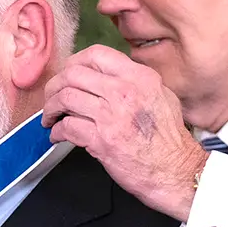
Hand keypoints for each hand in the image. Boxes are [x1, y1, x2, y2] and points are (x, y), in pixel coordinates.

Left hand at [42, 45, 207, 221]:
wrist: (176, 172)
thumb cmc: (170, 140)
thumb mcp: (162, 97)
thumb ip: (136, 82)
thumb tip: (107, 78)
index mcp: (140, 78)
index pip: (96, 55)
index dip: (74, 63)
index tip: (67, 75)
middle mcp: (125, 91)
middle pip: (73, 74)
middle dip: (55, 86)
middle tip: (51, 98)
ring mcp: (112, 116)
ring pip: (66, 98)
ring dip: (51, 109)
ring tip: (50, 118)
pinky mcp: (101, 140)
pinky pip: (67, 127)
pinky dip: (57, 132)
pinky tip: (58, 136)